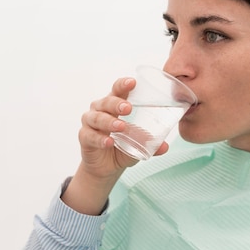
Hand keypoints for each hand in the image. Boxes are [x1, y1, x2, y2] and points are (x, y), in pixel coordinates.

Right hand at [63, 76, 168, 214]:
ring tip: (121, 127)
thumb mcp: (139, 143)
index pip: (117, 90)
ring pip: (96, 117)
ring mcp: (90, 123)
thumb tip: (165, 146)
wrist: (107, 166)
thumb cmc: (123, 146)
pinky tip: (109, 142)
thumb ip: (151, 143)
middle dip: (116, 103)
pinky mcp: (85, 137)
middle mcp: (100, 110)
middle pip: (106, 101)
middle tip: (128, 108)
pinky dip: (100, 139)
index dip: (123, 84)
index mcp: (114, 105)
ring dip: (109, 121)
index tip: (132, 82)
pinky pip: (90, 136)